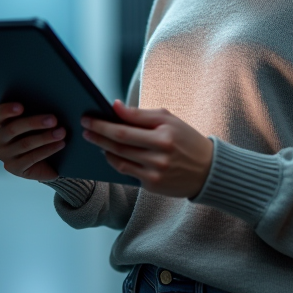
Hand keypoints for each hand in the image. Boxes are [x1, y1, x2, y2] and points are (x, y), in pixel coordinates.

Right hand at [0, 103, 64, 181]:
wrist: (41, 159)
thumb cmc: (35, 132)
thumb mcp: (31, 122)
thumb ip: (32, 112)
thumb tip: (50, 103)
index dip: (7, 110)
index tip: (21, 106)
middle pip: (12, 129)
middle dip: (34, 123)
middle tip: (53, 119)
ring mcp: (4, 155)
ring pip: (24, 144)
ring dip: (45, 137)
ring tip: (61, 132)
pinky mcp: (14, 168)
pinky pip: (31, 158)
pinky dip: (47, 150)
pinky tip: (59, 144)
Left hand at [81, 101, 213, 197]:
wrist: (208, 170)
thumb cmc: (186, 139)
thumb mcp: (169, 120)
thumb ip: (141, 114)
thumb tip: (115, 107)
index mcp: (164, 135)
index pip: (125, 128)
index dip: (103, 123)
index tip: (88, 117)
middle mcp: (159, 155)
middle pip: (119, 144)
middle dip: (98, 135)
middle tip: (84, 127)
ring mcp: (155, 172)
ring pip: (119, 159)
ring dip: (103, 148)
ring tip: (93, 139)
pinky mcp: (152, 185)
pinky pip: (126, 172)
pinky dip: (114, 161)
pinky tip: (108, 153)